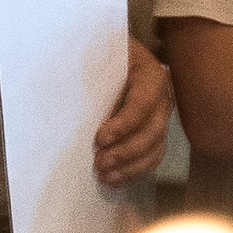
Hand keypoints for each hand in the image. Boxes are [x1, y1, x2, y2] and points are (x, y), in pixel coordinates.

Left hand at [93, 38, 172, 188]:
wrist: (114, 56)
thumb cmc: (104, 53)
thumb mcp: (101, 51)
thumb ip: (93, 67)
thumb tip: (69, 89)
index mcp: (151, 75)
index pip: (143, 103)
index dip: (124, 124)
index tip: (100, 138)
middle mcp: (162, 98)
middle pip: (152, 131)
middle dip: (126, 151)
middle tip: (100, 162)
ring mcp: (161, 118)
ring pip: (155, 148)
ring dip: (131, 167)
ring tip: (105, 176)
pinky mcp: (155, 134)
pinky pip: (152, 157)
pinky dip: (134, 172)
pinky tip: (114, 180)